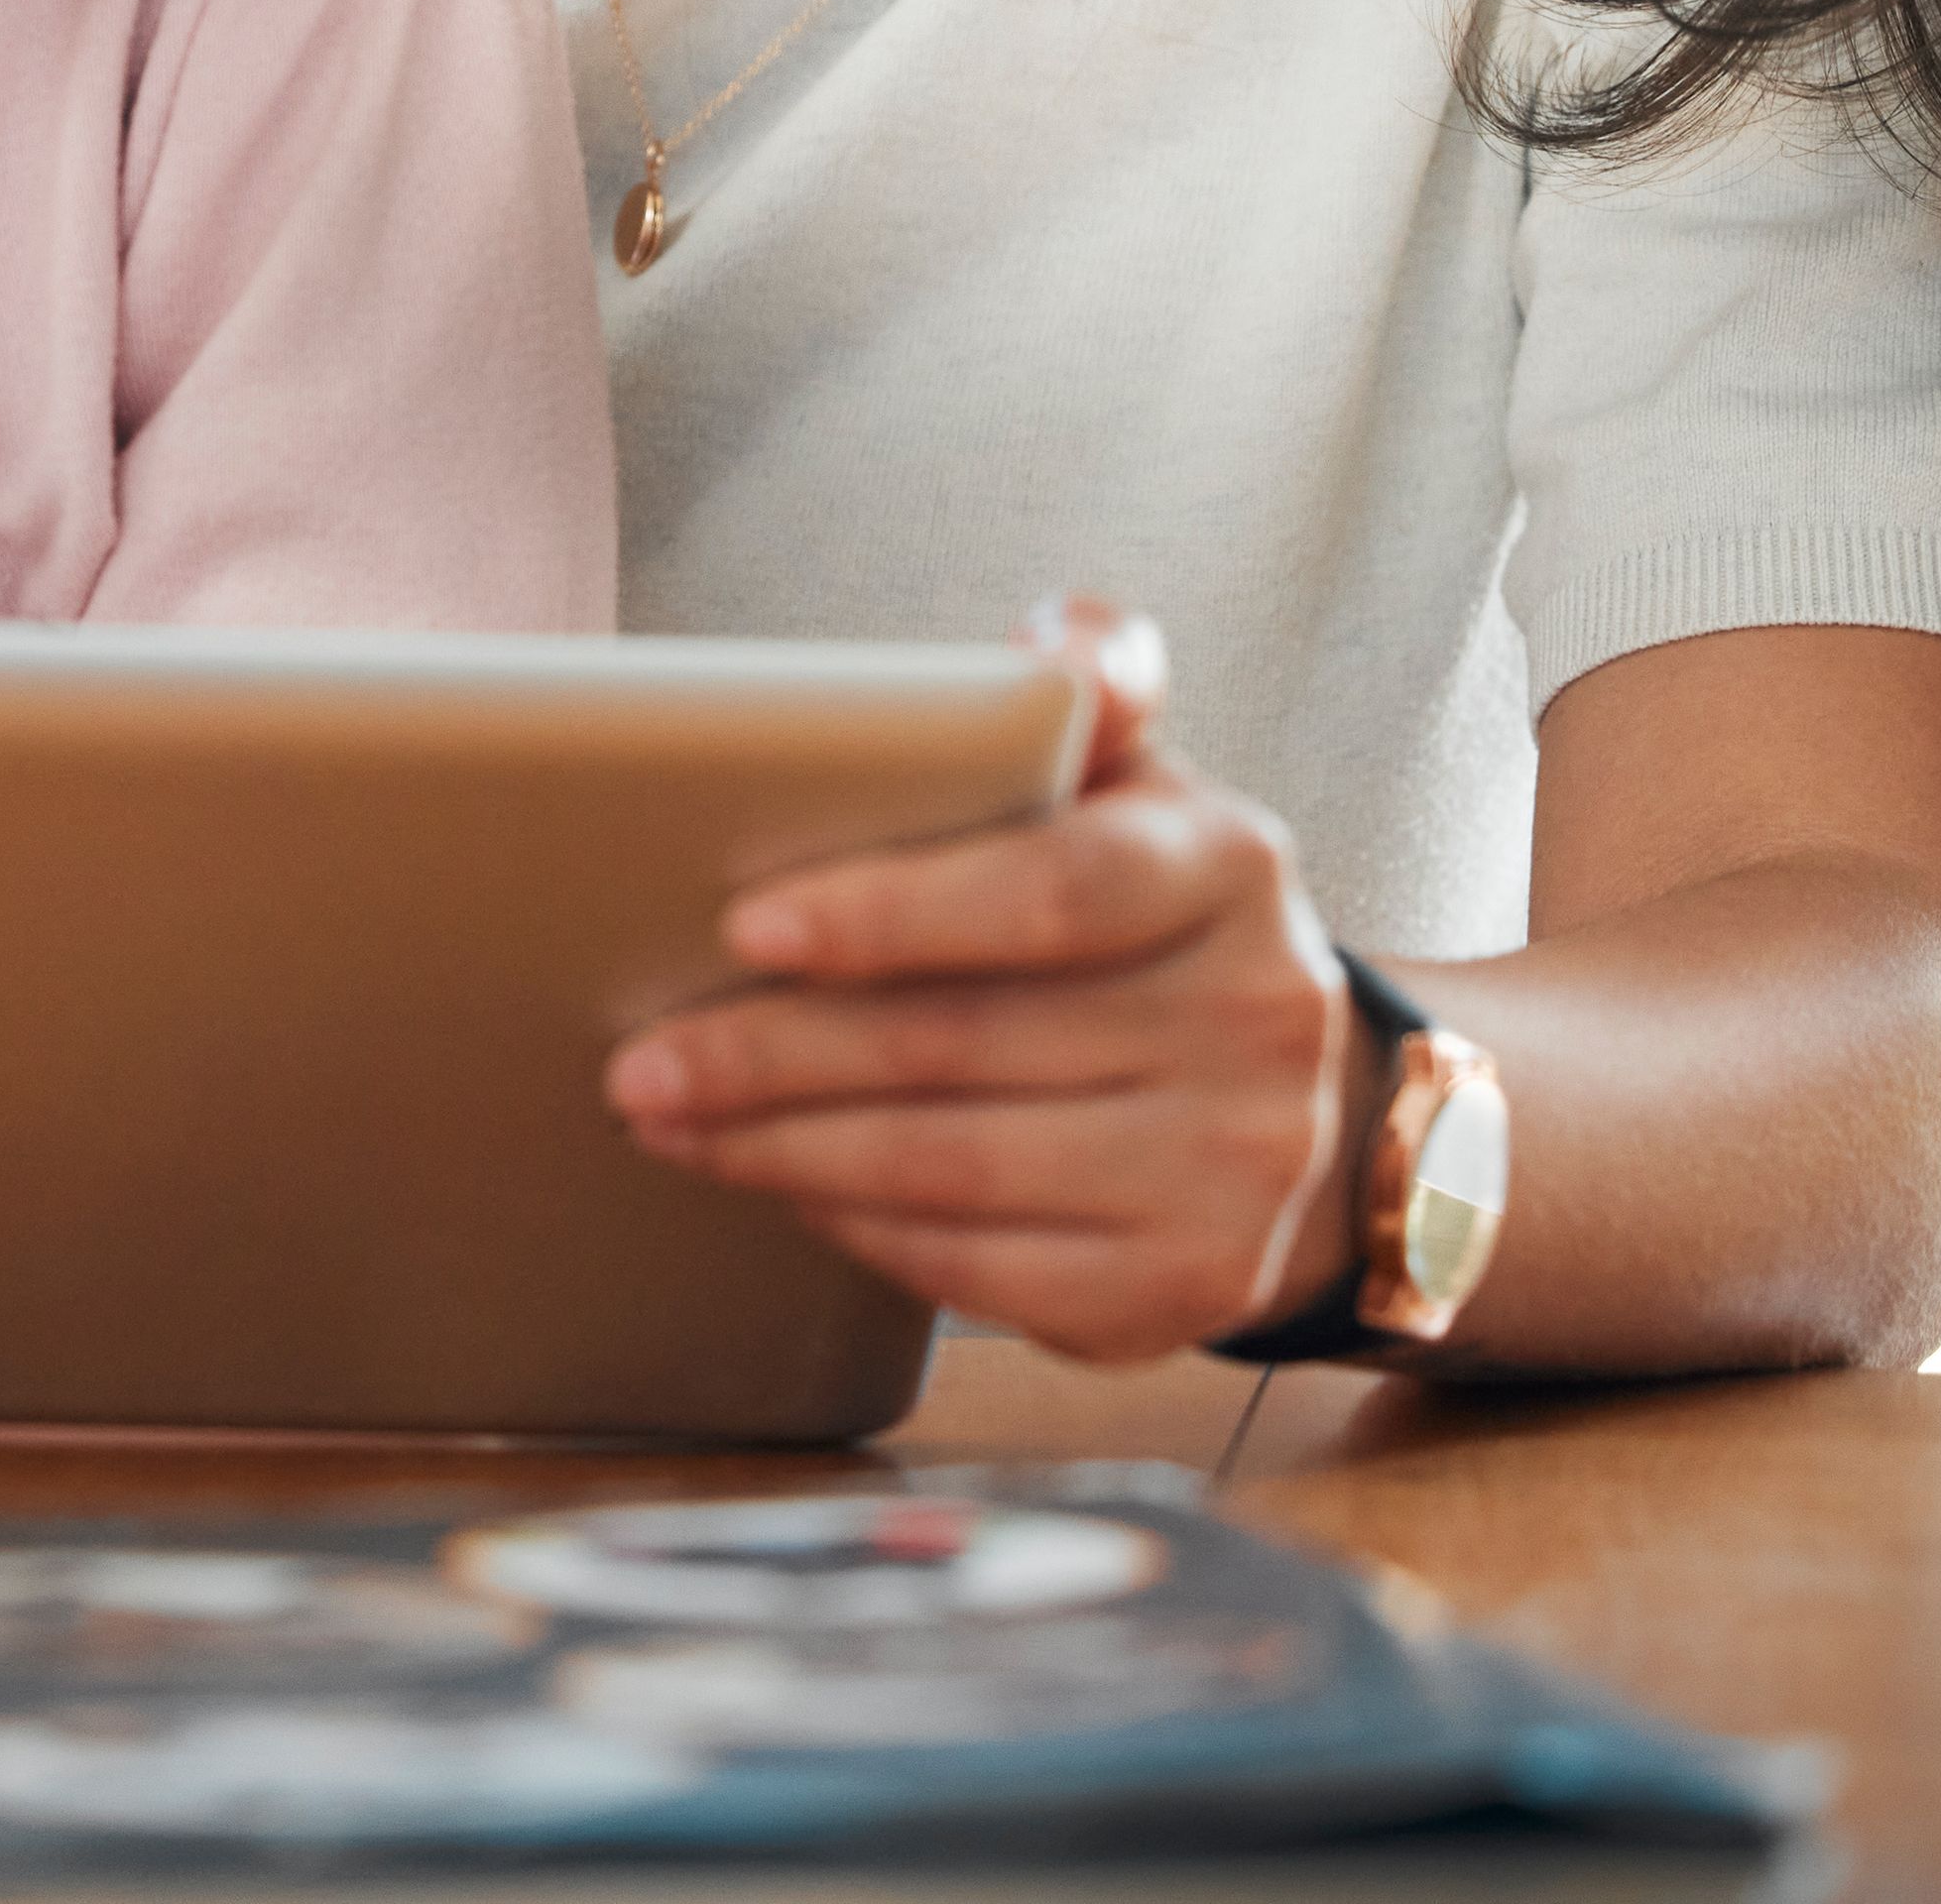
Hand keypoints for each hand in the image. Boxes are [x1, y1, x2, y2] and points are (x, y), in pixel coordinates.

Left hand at [605, 597, 1365, 1366]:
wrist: (1301, 1106)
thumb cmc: (1150, 919)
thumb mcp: (1139, 789)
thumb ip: (1093, 688)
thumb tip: (1050, 652)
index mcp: (1231, 866)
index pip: (1052, 889)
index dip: (893, 912)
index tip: (747, 924)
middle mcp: (1259, 1018)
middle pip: (967, 1041)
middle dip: (774, 1052)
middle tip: (639, 1059)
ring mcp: (1236, 1167)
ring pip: (956, 1166)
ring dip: (785, 1147)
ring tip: (671, 1122)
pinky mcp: (1192, 1287)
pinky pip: (983, 1267)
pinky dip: (860, 1226)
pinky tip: (782, 1186)